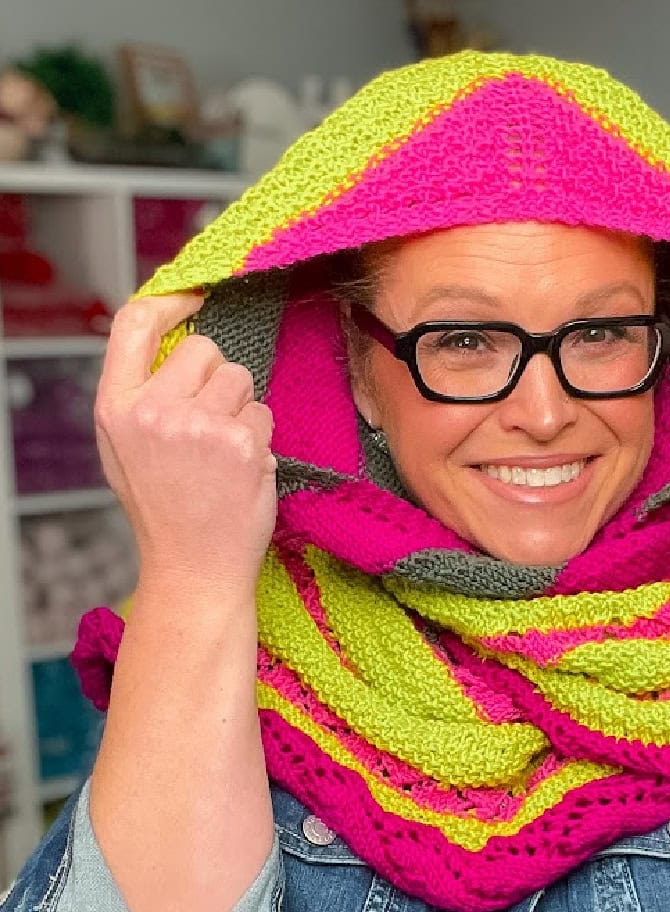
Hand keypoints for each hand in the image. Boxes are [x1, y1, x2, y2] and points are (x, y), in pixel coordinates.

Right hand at [94, 294, 276, 594]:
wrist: (194, 567)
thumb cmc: (166, 508)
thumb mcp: (127, 448)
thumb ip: (143, 395)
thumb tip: (177, 342)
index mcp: (116, 407)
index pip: (133, 324)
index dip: (167, 301)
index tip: (193, 297)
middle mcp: (153, 410)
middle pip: (205, 349)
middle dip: (217, 380)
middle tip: (209, 427)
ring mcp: (198, 425)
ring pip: (241, 378)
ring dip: (242, 409)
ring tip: (224, 453)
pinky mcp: (241, 442)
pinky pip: (264, 413)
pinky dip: (260, 438)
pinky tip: (242, 470)